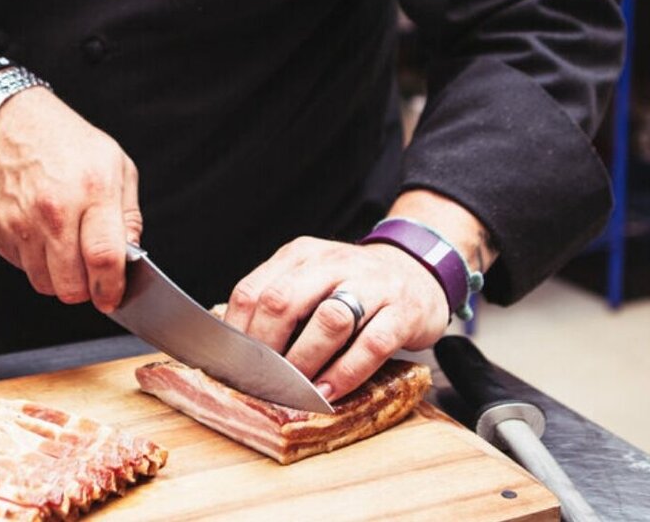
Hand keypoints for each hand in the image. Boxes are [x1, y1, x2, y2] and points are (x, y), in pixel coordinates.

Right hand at [0, 87, 141, 312]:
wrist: (9, 120)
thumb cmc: (66, 140)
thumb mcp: (116, 163)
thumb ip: (128, 215)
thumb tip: (130, 256)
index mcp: (92, 190)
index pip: (104, 258)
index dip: (110, 288)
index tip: (112, 296)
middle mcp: (53, 209)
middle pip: (70, 285)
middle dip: (84, 289)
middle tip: (88, 275)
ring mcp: (19, 221)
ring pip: (42, 283)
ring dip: (57, 277)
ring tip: (62, 245)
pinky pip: (18, 266)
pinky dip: (32, 260)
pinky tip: (38, 231)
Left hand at [223, 236, 448, 401]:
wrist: (418, 270)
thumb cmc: (354, 286)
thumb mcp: (312, 280)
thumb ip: (280, 303)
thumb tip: (236, 347)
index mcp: (301, 255)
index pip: (253, 289)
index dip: (237, 332)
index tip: (231, 365)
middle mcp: (333, 263)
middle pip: (284, 300)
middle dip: (265, 348)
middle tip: (259, 381)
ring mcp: (371, 284)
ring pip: (329, 319)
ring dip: (305, 361)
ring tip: (293, 391)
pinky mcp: (403, 311)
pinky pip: (371, 344)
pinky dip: (346, 374)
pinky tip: (329, 394)